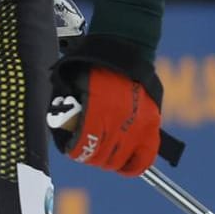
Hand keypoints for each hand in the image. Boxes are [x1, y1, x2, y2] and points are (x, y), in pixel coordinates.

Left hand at [47, 36, 162, 176]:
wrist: (125, 47)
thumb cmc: (95, 64)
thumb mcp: (74, 83)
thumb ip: (68, 108)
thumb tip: (63, 130)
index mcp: (95, 112)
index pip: (83, 147)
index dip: (77, 153)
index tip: (75, 151)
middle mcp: (117, 122)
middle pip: (101, 156)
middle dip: (92, 156)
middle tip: (90, 151)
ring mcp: (137, 125)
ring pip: (121, 160)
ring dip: (111, 162)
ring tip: (107, 156)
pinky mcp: (152, 123)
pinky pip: (145, 156)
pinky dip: (136, 165)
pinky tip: (129, 166)